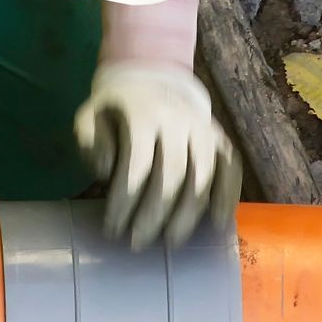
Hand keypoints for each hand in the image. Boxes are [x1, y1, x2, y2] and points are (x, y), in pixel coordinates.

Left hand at [73, 62, 241, 249]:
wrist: (153, 78)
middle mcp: (179, 119)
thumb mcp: (90, 116)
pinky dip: (228, 197)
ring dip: (188, 214)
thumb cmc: (116, 109)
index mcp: (143, 112)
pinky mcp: (220, 138)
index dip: (125, 202)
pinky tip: (217, 224)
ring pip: (203, 176)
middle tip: (138, 243)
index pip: (137, 164)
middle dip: (154, 215)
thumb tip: (105, 171)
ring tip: (171, 242)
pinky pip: (231, 169)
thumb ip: (90, 142)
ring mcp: (204, 128)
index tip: (112, 229)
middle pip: (172, 175)